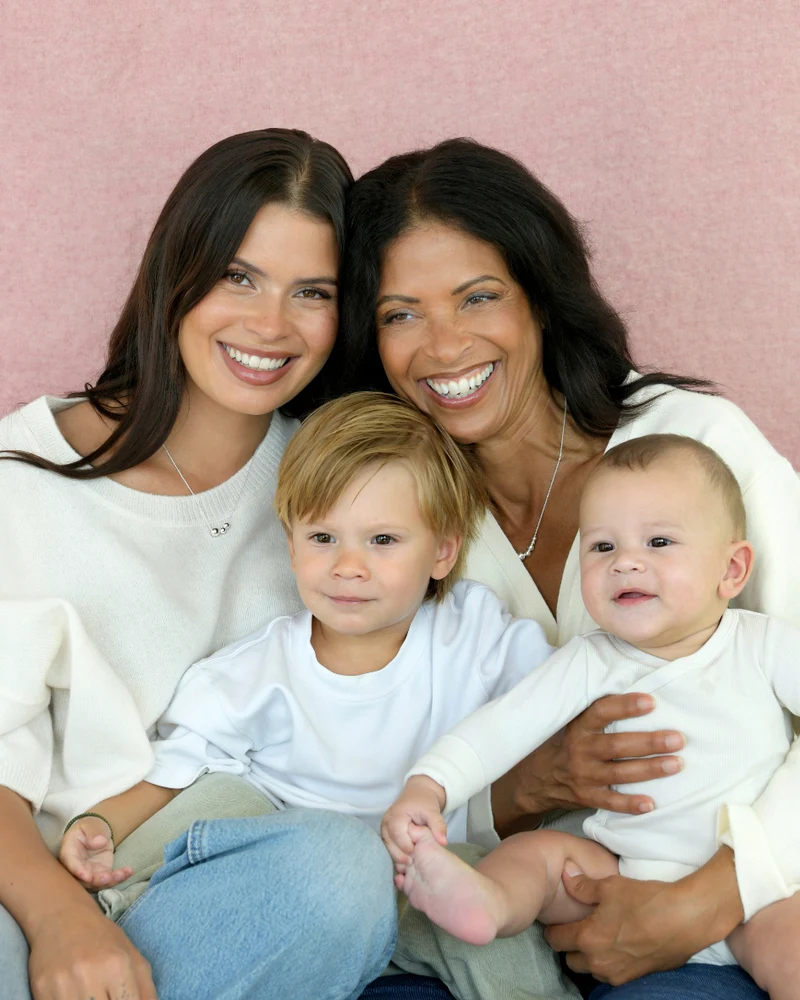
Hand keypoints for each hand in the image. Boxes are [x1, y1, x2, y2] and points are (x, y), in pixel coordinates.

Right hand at [28, 906, 156, 999]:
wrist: (62, 916)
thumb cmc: (102, 938)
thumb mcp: (132, 956)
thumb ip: (146, 989)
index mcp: (118, 966)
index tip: (122, 998)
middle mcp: (91, 975)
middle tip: (106, 995)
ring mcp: (63, 985)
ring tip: (92, 994)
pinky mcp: (41, 990)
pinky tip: (73, 995)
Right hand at [59, 816, 132, 889]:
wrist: (97, 833)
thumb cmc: (89, 828)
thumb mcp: (90, 825)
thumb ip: (93, 832)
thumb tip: (99, 842)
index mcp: (69, 853)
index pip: (71, 864)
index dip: (78, 871)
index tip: (87, 876)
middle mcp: (77, 867)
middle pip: (83, 879)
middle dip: (95, 881)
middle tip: (106, 878)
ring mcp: (90, 872)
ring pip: (97, 882)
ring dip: (109, 881)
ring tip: (121, 874)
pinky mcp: (101, 873)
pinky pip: (110, 879)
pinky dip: (119, 877)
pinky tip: (128, 871)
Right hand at [381, 775, 447, 865]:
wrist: (418, 794)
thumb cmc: (424, 803)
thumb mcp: (433, 812)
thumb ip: (438, 826)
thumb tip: (443, 842)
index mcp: (396, 815)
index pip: (397, 835)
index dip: (406, 846)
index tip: (416, 854)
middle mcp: (387, 821)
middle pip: (389, 843)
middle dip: (400, 854)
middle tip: (413, 862)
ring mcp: (384, 827)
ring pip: (387, 846)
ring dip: (397, 856)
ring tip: (410, 862)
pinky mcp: (386, 833)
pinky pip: (388, 846)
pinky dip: (396, 853)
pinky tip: (406, 858)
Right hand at [492, 692, 684, 833]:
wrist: (533, 778)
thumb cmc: (563, 743)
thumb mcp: (570, 722)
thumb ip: (596, 713)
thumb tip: (634, 686)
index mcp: (578, 727)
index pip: (601, 712)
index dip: (625, 706)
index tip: (651, 701)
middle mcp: (580, 750)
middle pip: (617, 745)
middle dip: (649, 742)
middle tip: (678, 738)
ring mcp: (584, 775)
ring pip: (619, 773)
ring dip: (650, 769)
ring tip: (676, 764)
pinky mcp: (587, 797)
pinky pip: (610, 802)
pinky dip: (630, 804)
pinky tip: (651, 804)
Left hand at [545, 849, 742, 984]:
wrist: (685, 919)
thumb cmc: (646, 900)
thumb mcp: (610, 886)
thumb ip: (583, 886)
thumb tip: (566, 876)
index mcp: (588, 938)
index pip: (556, 940)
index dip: (553, 928)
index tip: (557, 919)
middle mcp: (599, 962)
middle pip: (570, 960)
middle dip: (570, 946)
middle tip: (579, 927)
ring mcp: (618, 973)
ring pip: (591, 969)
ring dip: (590, 956)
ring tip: (600, 936)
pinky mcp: (636, 977)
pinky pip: (612, 974)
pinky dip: (609, 962)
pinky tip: (619, 945)